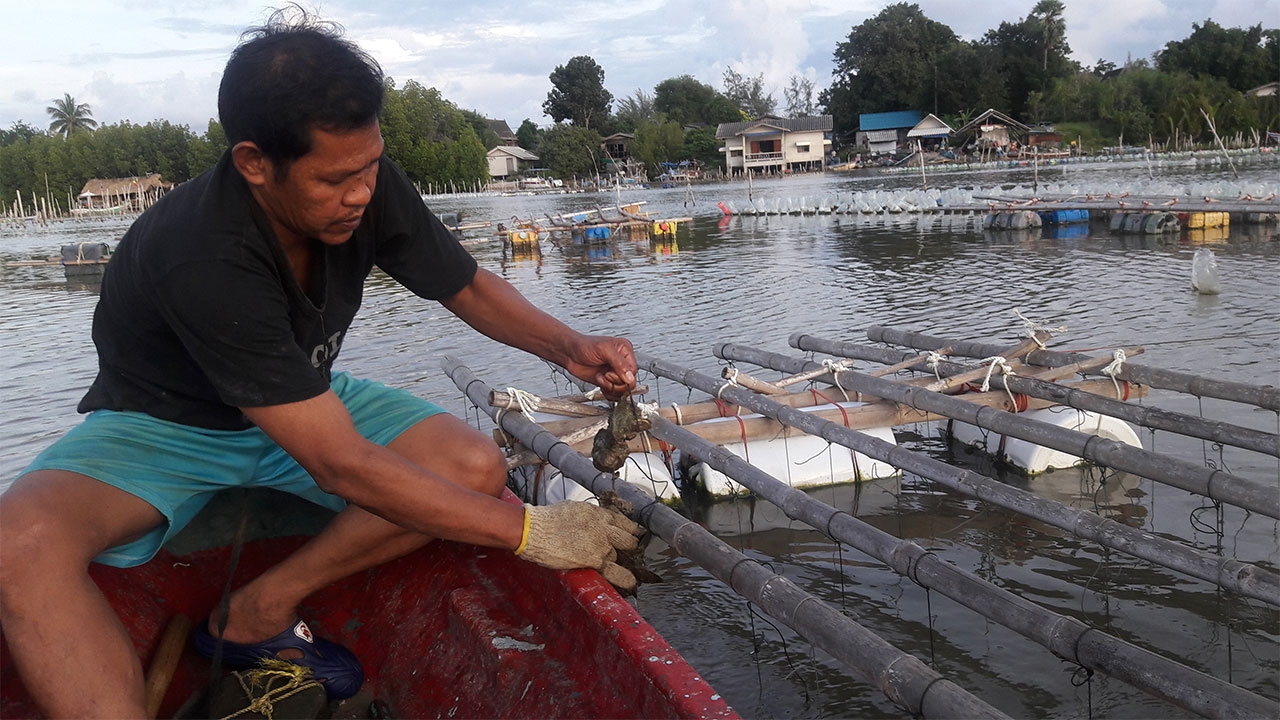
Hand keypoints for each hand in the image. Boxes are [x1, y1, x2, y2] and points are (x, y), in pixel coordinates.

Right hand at [516, 501, 641, 591]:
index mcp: (598, 514)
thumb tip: (591, 521)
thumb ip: (587, 516)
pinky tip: (631, 582)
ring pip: (618, 555)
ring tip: (618, 567)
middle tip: (626, 553)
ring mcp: (601, 544)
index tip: (629, 535)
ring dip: (616, 561)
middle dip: (628, 546)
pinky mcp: (595, 560)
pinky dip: (625, 578)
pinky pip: (616, 571)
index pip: (623, 522)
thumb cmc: (547, 520)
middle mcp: (603, 527)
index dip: (627, 531)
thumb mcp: (573, 509)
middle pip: (627, 539)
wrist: (535, 531)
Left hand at [563, 334, 636, 400]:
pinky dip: (607, 392)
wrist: (569, 353)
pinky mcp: (607, 382)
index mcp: (625, 351)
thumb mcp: (604, 350)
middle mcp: (622, 363)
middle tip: (605, 376)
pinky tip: (599, 382)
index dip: (623, 376)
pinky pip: (614, 394)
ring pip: (622, 390)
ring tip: (600, 378)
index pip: (633, 371)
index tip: (610, 373)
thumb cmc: (584, 346)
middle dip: (616, 382)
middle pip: (629, 382)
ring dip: (610, 387)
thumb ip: (619, 363)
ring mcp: (614, 373)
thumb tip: (630, 377)